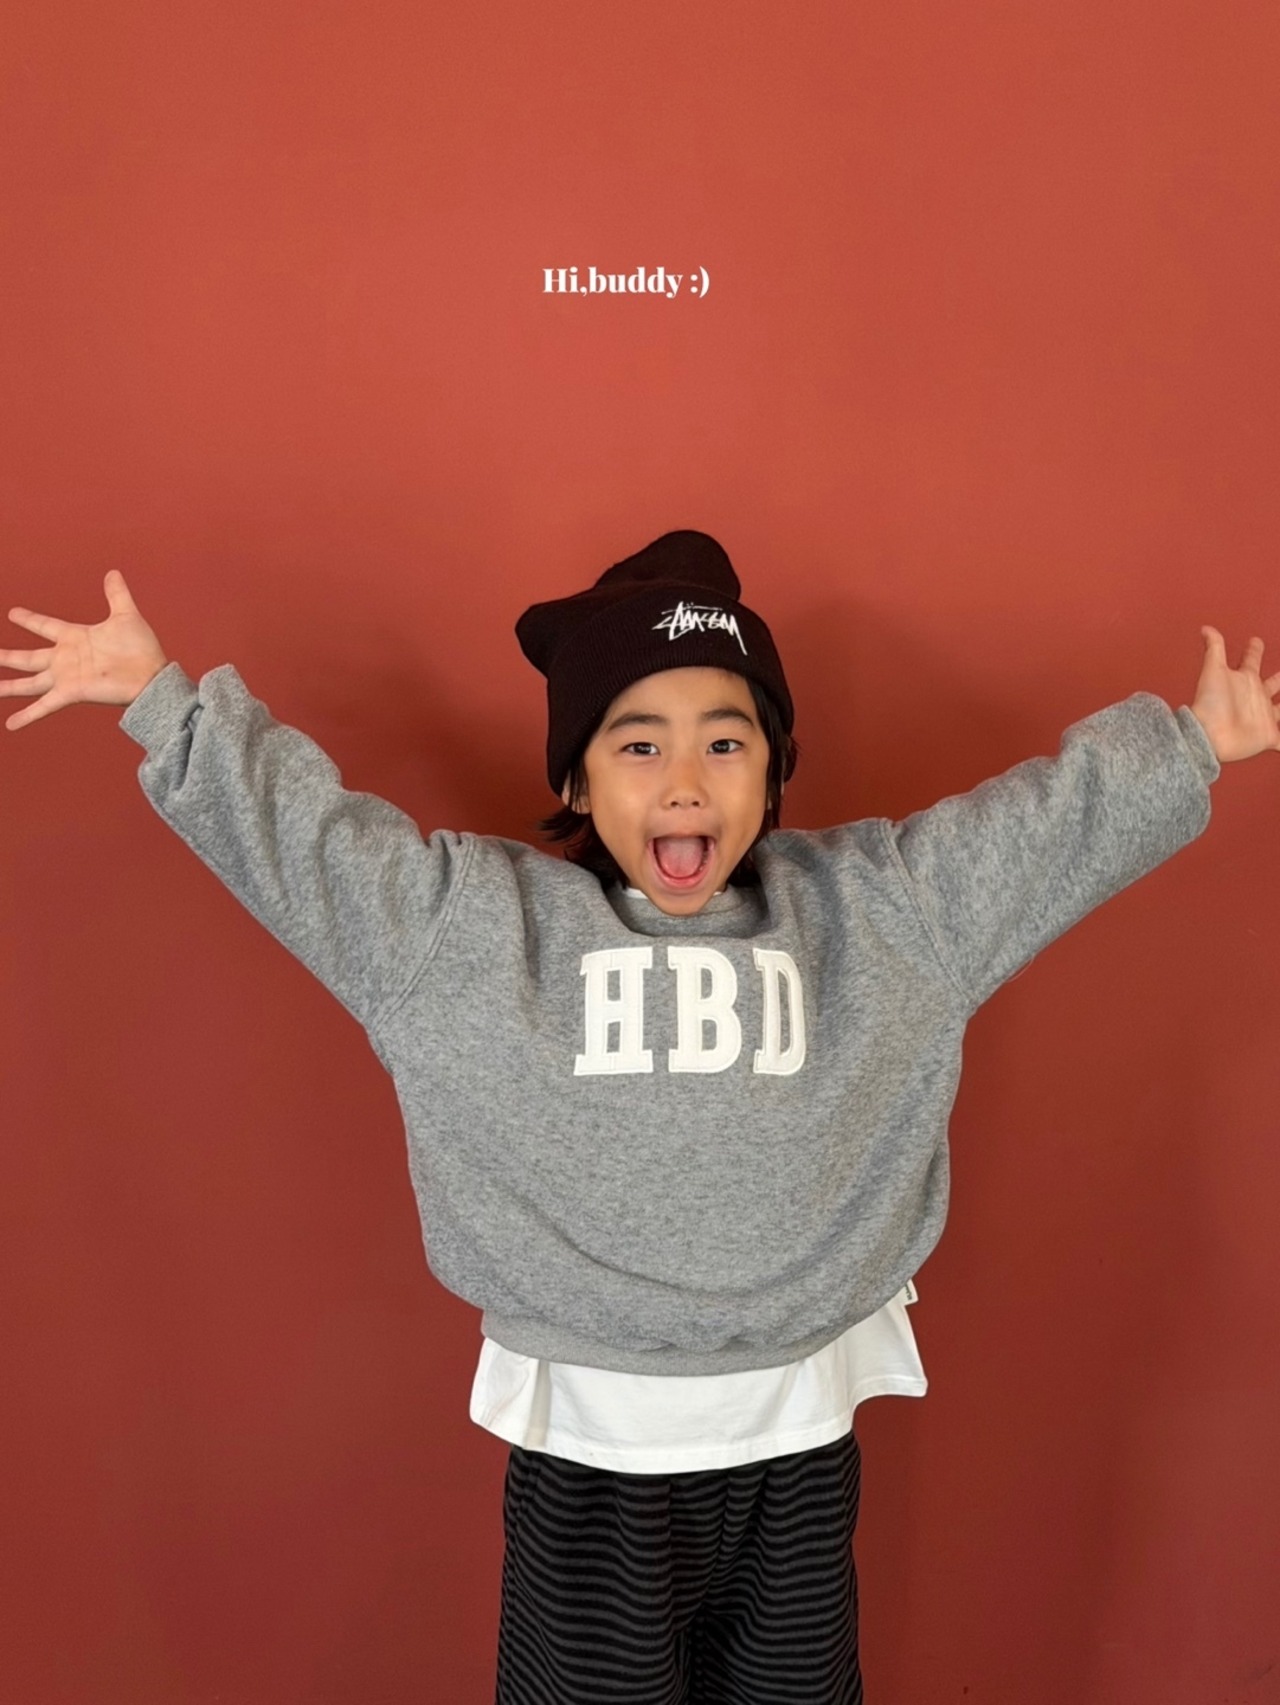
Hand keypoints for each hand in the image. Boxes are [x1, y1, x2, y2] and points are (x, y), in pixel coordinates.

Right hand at [2, 570, 168, 730]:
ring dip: (9, 687)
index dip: (30, 620)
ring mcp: (66, 677)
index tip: (13, 613)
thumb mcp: (125, 615)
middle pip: (29, 658)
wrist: (151, 676)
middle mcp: (66, 659)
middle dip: (8, 658)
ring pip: (29, 683)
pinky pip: (44, 705)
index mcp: (75, 638)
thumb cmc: (142, 649)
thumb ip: (116, 595)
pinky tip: (11, 724)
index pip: (45, 626)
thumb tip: (113, 572)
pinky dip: (28, 715)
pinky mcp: (71, 692)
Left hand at [1190, 627, 1279, 762]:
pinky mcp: (1268, 737)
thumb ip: (1214, 649)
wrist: (1208, 735)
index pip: (1251, 660)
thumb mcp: (1213, 671)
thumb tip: (1205, 627)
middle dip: (1279, 679)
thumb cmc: (1208, 703)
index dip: (1254, 650)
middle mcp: (1256, 698)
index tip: (1255, 641)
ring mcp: (1263, 717)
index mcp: (1245, 680)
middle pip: (1273, 685)